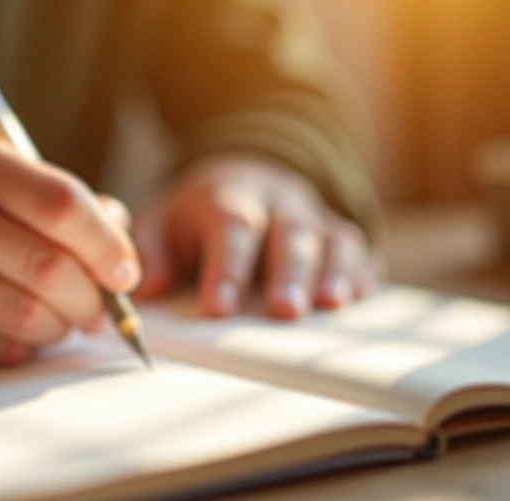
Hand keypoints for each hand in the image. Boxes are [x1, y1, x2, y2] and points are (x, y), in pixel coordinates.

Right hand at [0, 130, 139, 363]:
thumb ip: (49, 197)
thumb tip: (120, 235)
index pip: (59, 204)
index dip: (108, 244)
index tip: (125, 269)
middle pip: (50, 267)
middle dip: (93, 297)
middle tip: (99, 306)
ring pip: (29, 317)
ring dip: (61, 326)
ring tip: (56, 318)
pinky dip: (22, 347)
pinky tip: (11, 331)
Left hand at [133, 155, 378, 316]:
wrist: (240, 182)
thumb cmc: (195, 220)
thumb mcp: (160, 225)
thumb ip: (150, 252)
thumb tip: (147, 287)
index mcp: (227, 197)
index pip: (231, 226)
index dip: (226, 267)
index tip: (217, 307)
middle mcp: (277, 202)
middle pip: (290, 230)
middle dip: (289, 271)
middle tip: (286, 309)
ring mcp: (312, 217)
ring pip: (332, 237)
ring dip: (334, 269)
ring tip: (331, 302)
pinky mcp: (337, 236)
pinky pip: (359, 250)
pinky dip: (362, 271)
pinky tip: (361, 295)